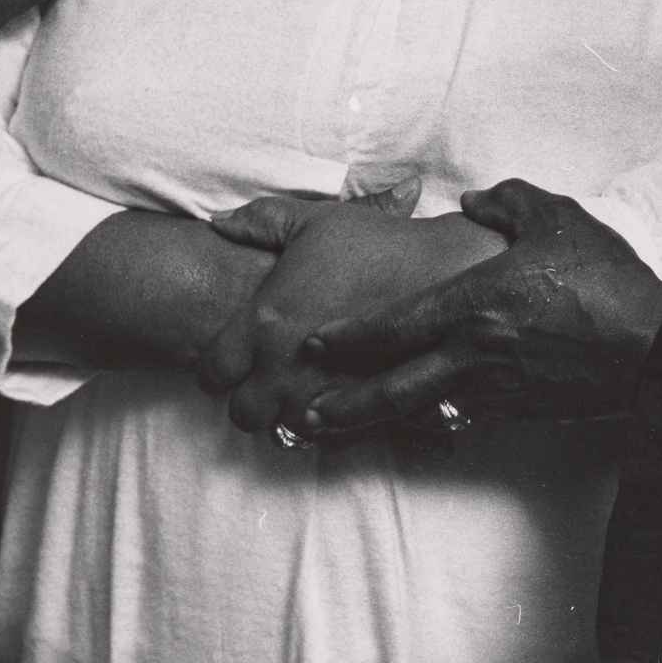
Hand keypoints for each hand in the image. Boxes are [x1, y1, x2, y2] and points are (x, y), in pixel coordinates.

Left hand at [198, 187, 504, 412]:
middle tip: (270, 380)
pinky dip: (336, 426)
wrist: (451, 270)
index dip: (216, 370)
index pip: (210, 373)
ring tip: (309, 390)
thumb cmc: (380, 242)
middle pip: (243, 416)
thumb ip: (262, 220)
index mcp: (267, 323)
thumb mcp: (316, 221)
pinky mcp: (367, 416)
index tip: (231, 362)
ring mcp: (329, 398)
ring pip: (288, 434)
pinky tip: (343, 399)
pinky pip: (335, 442)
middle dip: (252, 401)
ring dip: (293, 416)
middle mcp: (288, 369)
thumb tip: (218, 220)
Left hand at [226, 181, 661, 440]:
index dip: (349, 338)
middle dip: (342, 407)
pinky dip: (430, 424)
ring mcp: (496, 390)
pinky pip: (461, 419)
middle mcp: (473, 355)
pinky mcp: (521, 411)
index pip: (394, 327)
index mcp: (473, 305)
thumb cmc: (606, 279)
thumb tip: (474, 198)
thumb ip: (508, 200)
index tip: (315, 344)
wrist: (656, 349)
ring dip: (374, 425)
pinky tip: (416, 427)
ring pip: (419, 413)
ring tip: (334, 437)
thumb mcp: (557, 218)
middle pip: (391, 389)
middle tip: (300, 418)